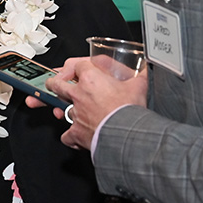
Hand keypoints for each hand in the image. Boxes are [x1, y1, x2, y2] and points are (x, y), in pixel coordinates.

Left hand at [26, 56, 146, 148]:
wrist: (126, 135)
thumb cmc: (130, 110)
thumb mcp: (139, 86)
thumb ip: (141, 75)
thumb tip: (148, 70)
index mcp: (90, 79)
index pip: (76, 65)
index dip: (76, 67)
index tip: (78, 70)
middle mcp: (78, 95)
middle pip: (57, 83)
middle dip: (55, 83)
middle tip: (55, 84)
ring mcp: (75, 113)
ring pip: (59, 108)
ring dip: (62, 109)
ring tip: (62, 110)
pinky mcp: (75, 132)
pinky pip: (66, 135)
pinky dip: (70, 136)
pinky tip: (74, 136)